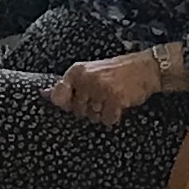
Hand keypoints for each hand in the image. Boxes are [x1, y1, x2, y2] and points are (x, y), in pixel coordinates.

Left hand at [47, 51, 166, 123]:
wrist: (145, 68)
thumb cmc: (116, 72)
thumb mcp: (89, 72)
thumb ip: (67, 85)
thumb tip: (43, 94)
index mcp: (77, 71)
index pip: (58, 96)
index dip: (68, 105)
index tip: (82, 100)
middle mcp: (86, 78)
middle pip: (78, 111)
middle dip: (91, 109)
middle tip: (103, 97)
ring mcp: (100, 88)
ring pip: (93, 117)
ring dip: (104, 114)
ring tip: (112, 99)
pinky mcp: (114, 98)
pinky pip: (108, 120)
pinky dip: (115, 117)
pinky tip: (120, 105)